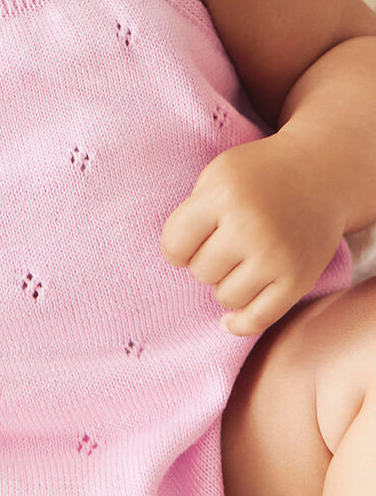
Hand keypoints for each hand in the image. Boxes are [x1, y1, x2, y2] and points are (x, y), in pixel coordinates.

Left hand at [160, 134, 345, 336]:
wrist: (319, 173)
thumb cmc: (257, 175)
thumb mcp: (216, 175)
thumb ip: (192, 214)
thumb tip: (177, 262)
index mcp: (223, 196)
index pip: (174, 245)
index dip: (176, 246)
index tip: (188, 240)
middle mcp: (251, 227)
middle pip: (200, 272)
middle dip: (205, 260)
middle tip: (222, 243)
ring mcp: (277, 257)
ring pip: (226, 297)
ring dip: (226, 283)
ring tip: (238, 260)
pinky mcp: (299, 279)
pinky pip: (258, 319)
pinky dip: (239, 322)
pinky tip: (229, 319)